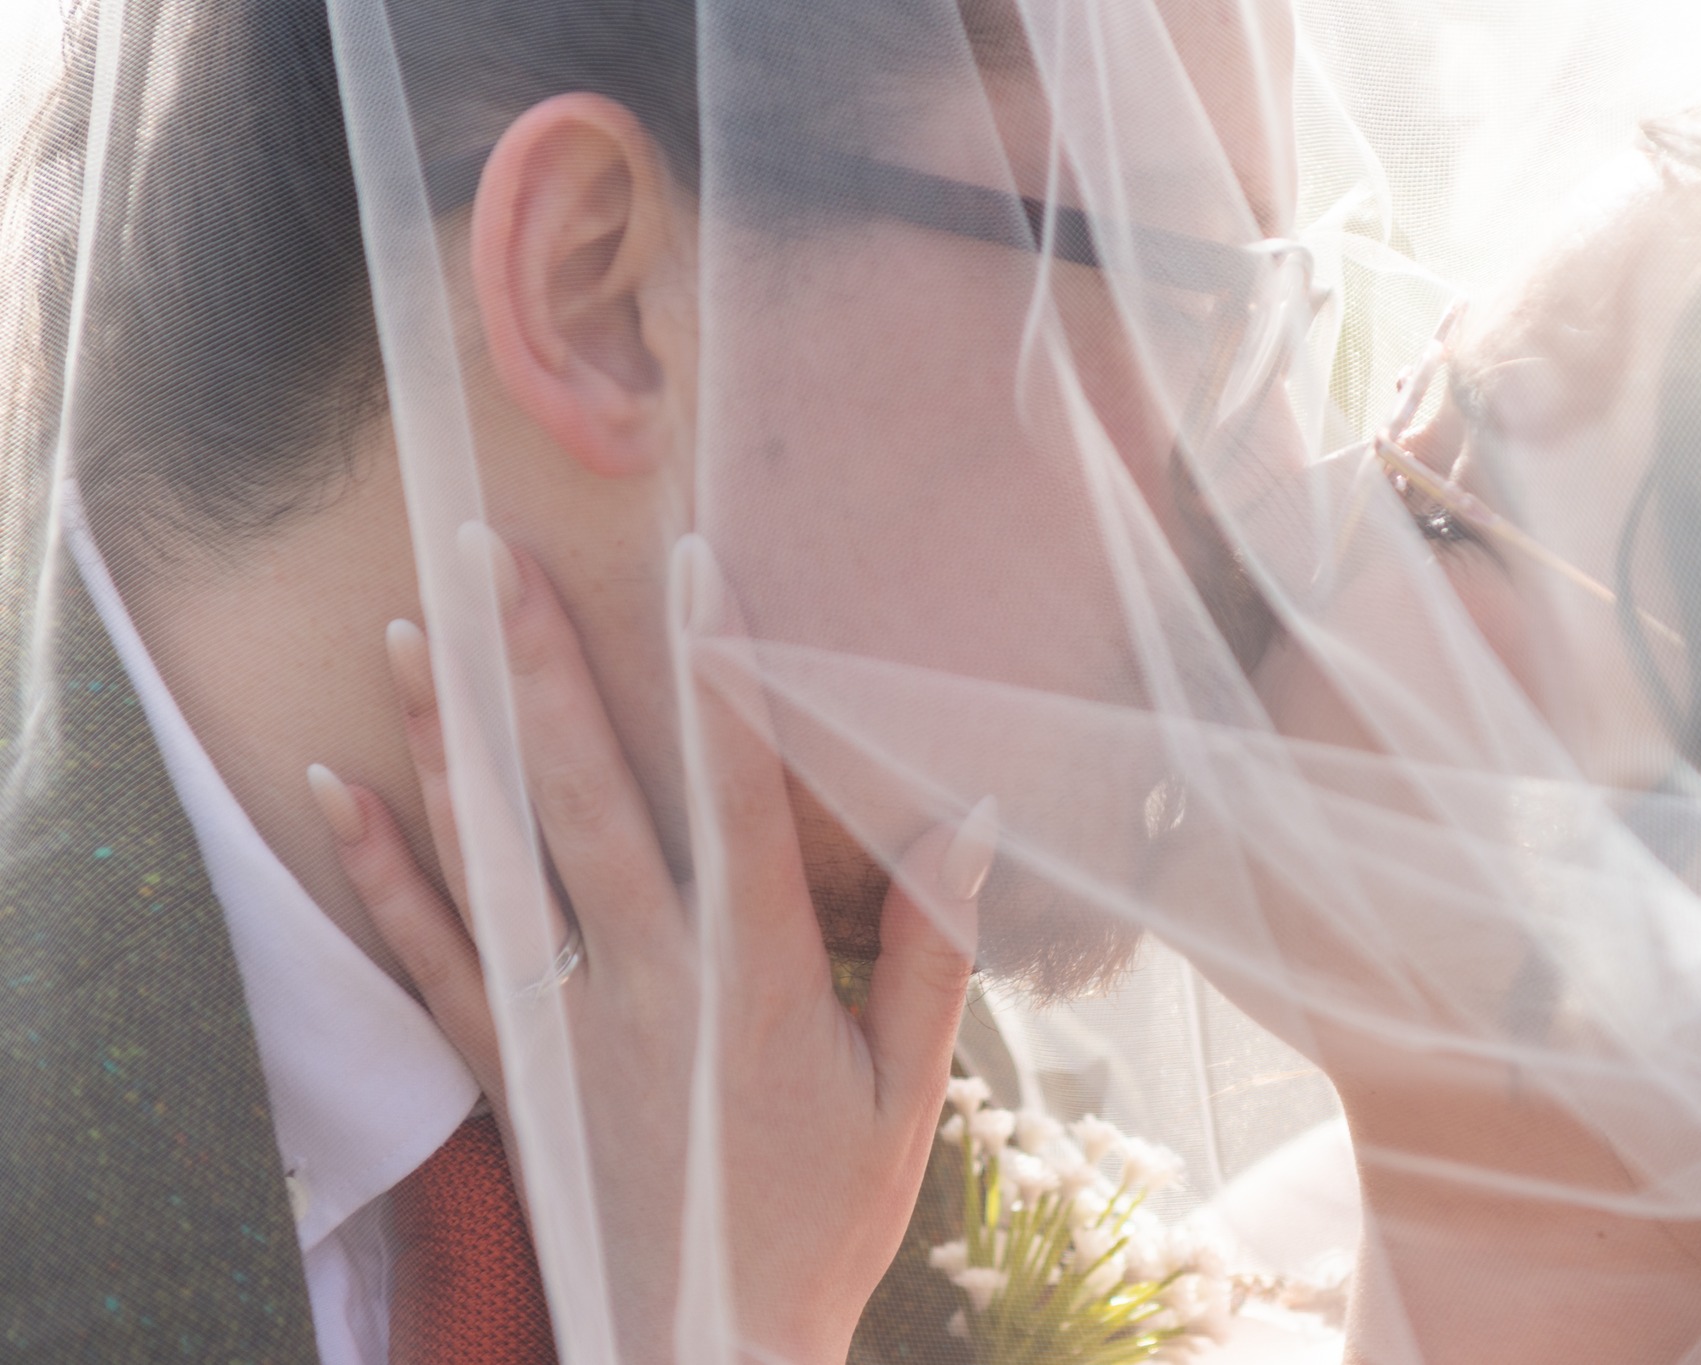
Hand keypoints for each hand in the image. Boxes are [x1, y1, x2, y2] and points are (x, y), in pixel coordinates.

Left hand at [308, 529, 989, 1362]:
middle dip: (536, 665)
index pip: (735, 794)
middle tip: (492, 555)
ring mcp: (560, 1025)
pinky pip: (428, 953)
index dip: (716, 674)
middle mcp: (643, 981)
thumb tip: (967, 816)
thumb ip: (936, 948)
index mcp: (754, 978)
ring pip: (489, 858)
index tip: (693, 568)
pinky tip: (340, 786)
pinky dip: (380, 867)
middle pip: (582, 796)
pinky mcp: (507, 1068)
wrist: (703, 1352)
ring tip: (414, 629)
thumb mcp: (908, 1093)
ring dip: (446, 738)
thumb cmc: (821, 1222)